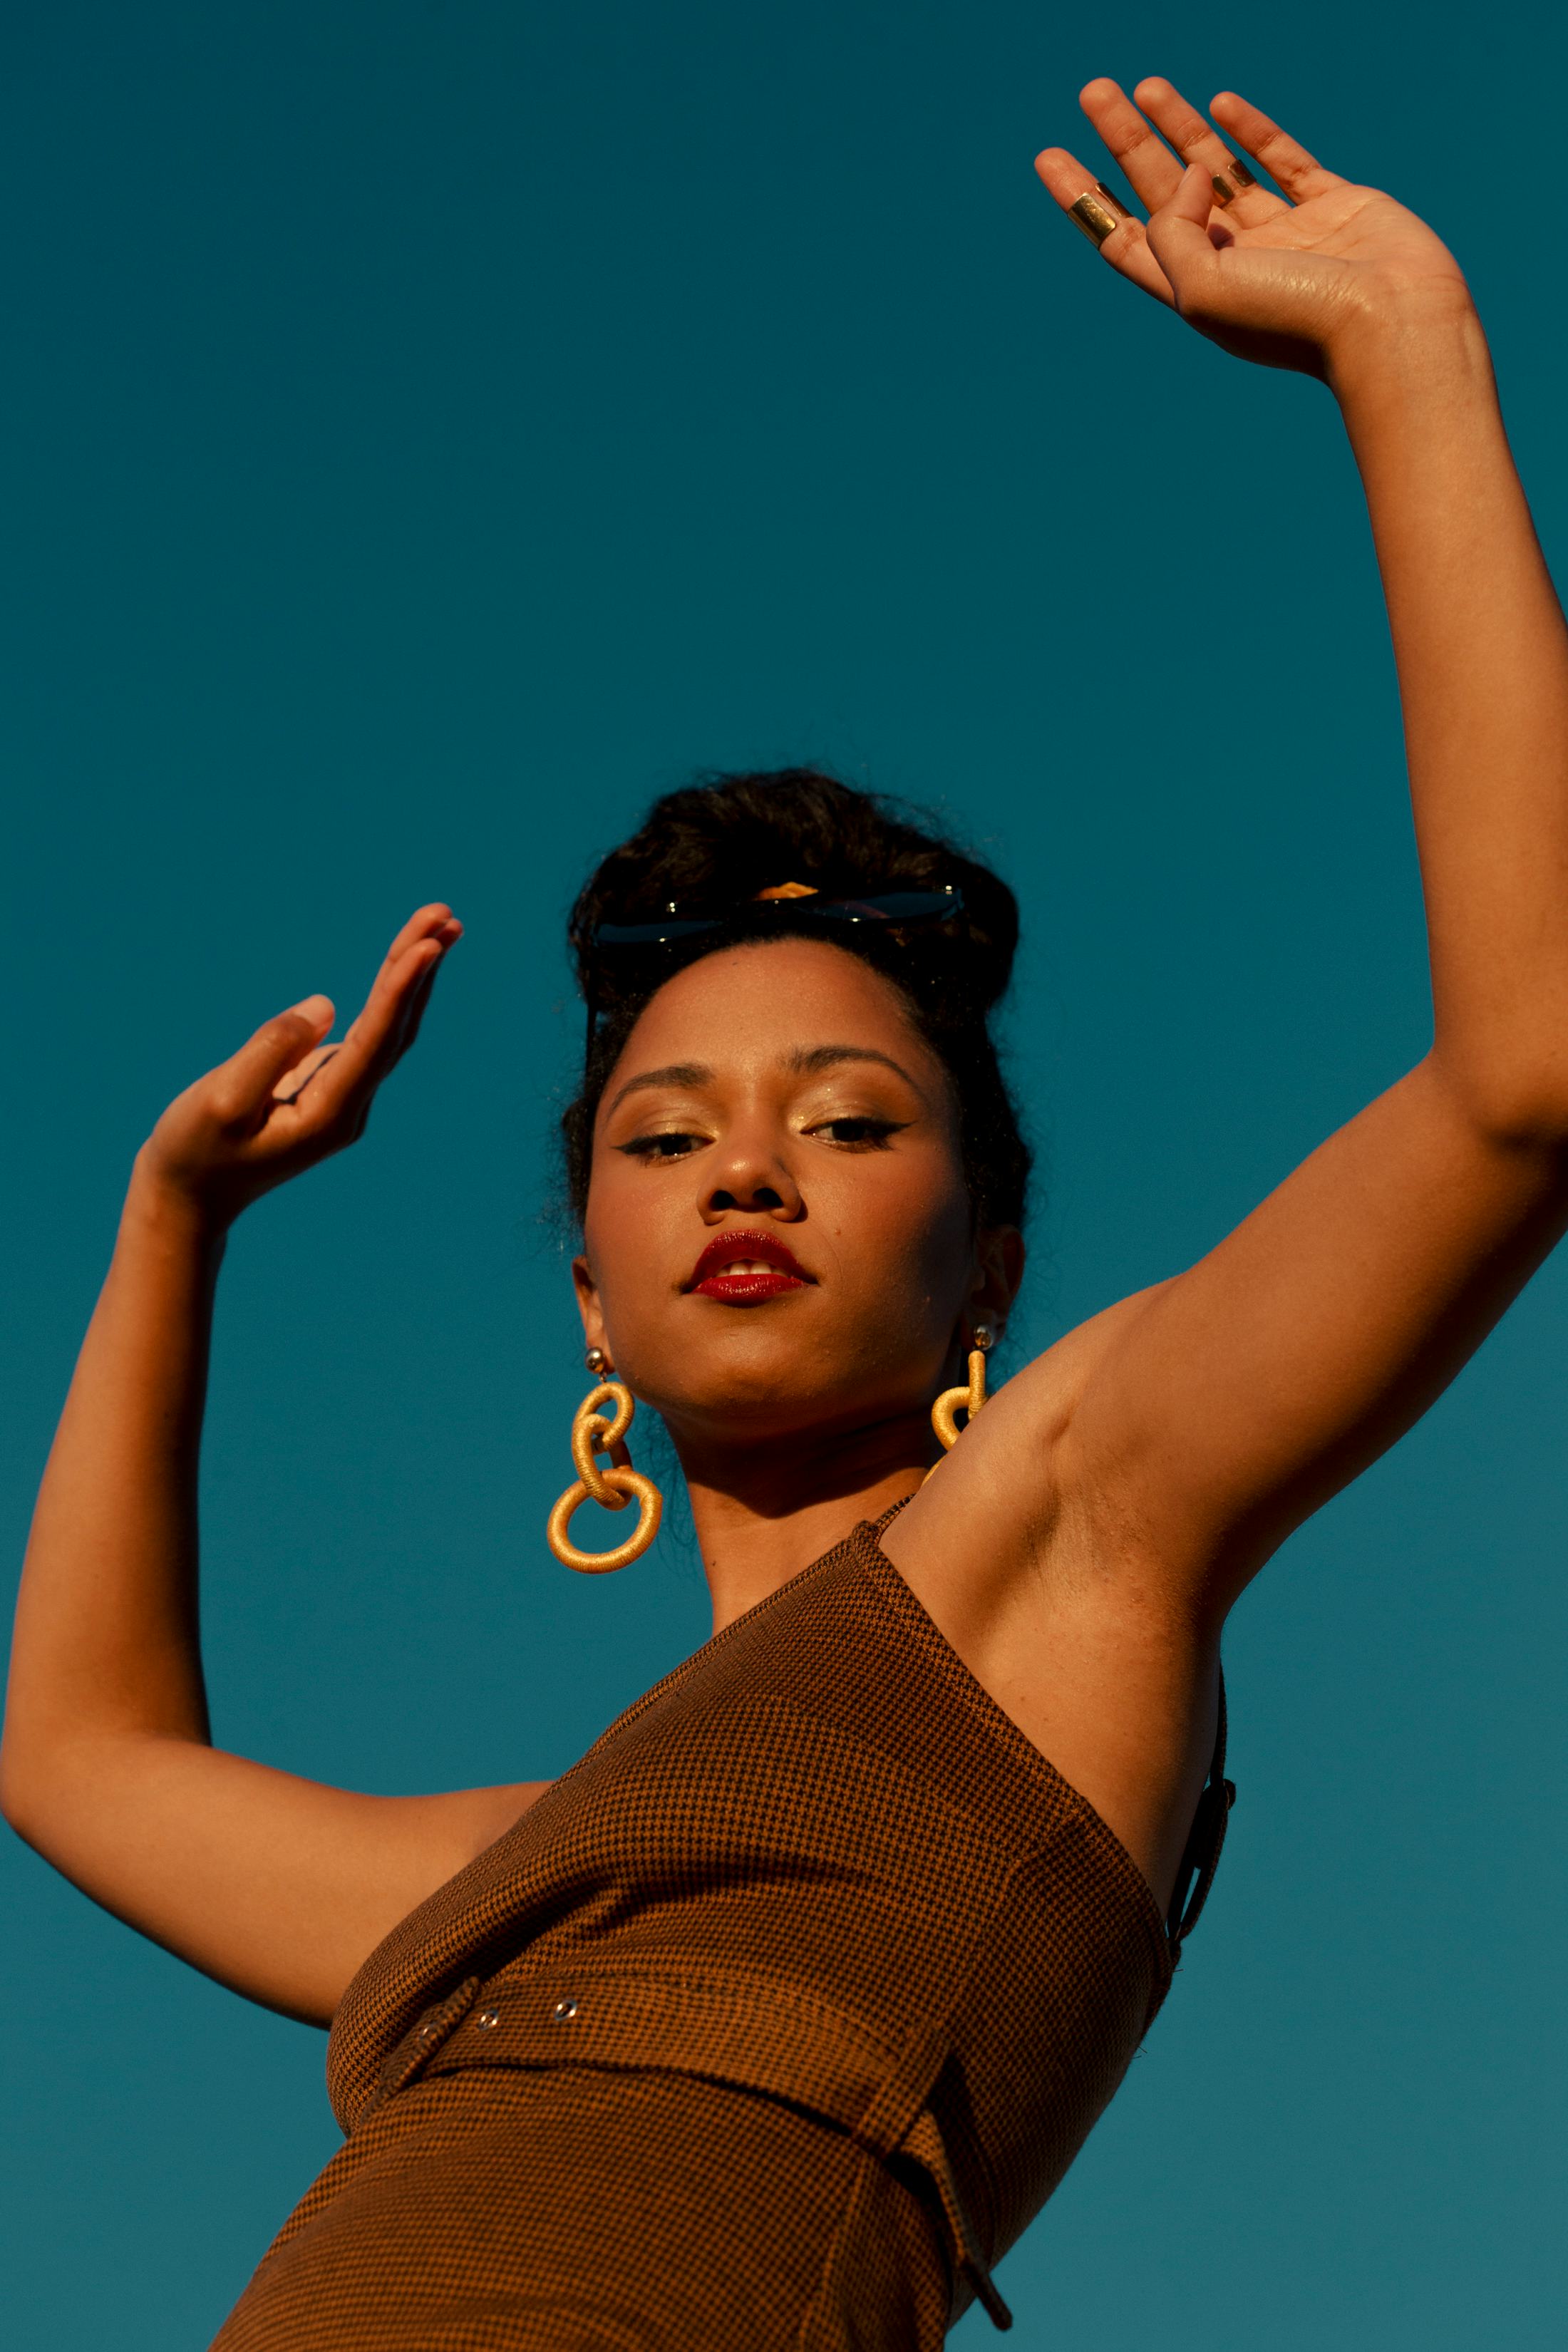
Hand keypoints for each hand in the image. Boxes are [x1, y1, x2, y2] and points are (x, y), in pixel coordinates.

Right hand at [136, 904, 461, 1228]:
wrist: (191, 1195)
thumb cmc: (197, 1151)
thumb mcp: (222, 1101)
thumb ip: (271, 1050)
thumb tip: (326, 1005)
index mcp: (330, 1115)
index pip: (376, 1042)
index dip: (401, 990)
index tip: (427, 945)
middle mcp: (350, 1107)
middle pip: (396, 1028)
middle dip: (420, 967)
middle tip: (445, 913)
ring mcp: (344, 1097)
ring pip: (389, 1027)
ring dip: (414, 974)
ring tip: (441, 922)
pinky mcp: (328, 1084)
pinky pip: (369, 1029)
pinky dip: (390, 990)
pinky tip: (408, 958)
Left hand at [1035, 80, 1473, 377]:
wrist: (1392, 324)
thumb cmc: (1295, 318)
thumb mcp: (1203, 288)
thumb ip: (1174, 229)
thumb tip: (1188, 172)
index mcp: (1197, 290)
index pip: (1124, 239)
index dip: (1085, 198)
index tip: (1050, 156)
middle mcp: (1236, 262)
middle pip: (1163, 192)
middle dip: (1126, 142)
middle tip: (1091, 91)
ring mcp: (1286, 234)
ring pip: (1219, 168)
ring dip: (1179, 126)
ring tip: (1142, 85)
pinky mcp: (1335, 206)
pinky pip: (1284, 160)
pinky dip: (1252, 130)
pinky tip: (1219, 104)